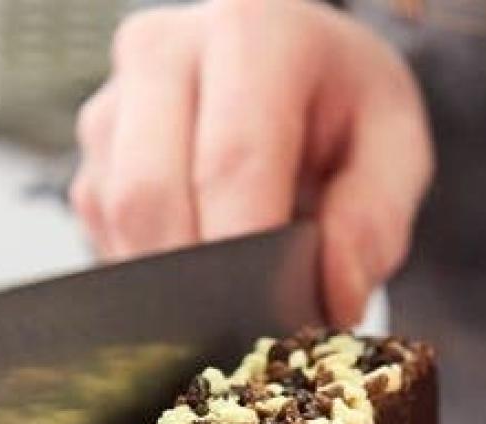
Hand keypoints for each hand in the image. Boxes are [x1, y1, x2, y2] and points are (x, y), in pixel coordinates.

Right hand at [71, 0, 432, 324]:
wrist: (295, 71)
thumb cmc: (344, 106)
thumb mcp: (396, 148)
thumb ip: (375, 220)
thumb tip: (333, 296)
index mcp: (253, 31)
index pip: (232, 160)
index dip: (248, 254)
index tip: (273, 321)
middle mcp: (164, 50)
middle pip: (150, 195)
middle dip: (200, 282)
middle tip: (254, 330)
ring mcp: (113, 102)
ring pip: (117, 221)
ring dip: (172, 281)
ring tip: (235, 290)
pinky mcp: (89, 154)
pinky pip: (104, 235)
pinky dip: (152, 271)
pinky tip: (202, 261)